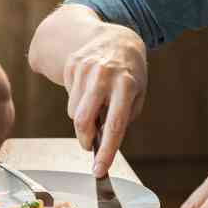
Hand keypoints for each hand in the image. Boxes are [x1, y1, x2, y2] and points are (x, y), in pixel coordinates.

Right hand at [62, 24, 146, 175]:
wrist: (117, 38)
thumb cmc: (130, 72)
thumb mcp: (138, 92)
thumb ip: (124, 116)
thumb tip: (104, 139)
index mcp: (127, 84)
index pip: (115, 125)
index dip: (106, 151)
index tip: (99, 170)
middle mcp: (105, 75)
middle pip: (84, 120)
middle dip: (85, 139)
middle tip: (89, 144)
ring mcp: (86, 68)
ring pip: (74, 111)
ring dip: (83, 118)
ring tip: (95, 105)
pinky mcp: (72, 65)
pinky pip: (69, 97)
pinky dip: (78, 101)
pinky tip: (89, 89)